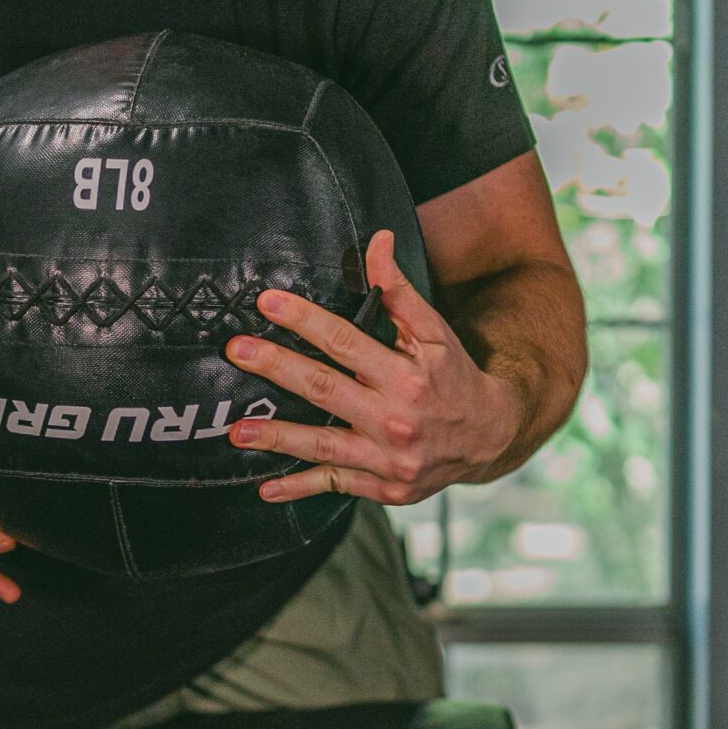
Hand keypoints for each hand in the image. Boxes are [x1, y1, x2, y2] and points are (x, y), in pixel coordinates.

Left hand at [224, 230, 520, 505]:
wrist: (491, 437)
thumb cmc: (454, 376)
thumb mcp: (434, 331)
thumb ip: (399, 290)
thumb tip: (378, 240)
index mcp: (408, 375)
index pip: (346, 341)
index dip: (305, 319)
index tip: (268, 303)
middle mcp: (398, 419)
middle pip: (326, 389)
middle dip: (278, 368)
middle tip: (237, 352)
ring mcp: (390, 458)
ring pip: (324, 445)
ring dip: (278, 437)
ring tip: (236, 431)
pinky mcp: (385, 487)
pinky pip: (335, 486)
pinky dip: (299, 489)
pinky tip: (267, 487)